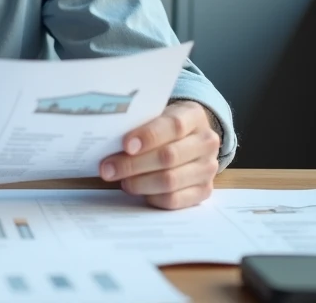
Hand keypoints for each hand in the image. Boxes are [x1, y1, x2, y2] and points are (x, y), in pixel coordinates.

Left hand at [99, 100, 220, 209]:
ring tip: (120, 180)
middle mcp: (206, 142)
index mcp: (194, 116)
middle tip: (107, 168)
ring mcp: (208, 168)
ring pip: (170, 181)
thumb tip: (107, 139)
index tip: (125, 145)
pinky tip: (137, 189)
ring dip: (139, 183)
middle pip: (169, 156)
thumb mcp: (155, 114)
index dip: (148, 136)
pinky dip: (151, 196)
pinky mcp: (204, 191)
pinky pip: (174, 200)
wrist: (189, 138)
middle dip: (133, 164)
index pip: (174, 125)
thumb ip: (139, 123)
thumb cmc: (164, 125)